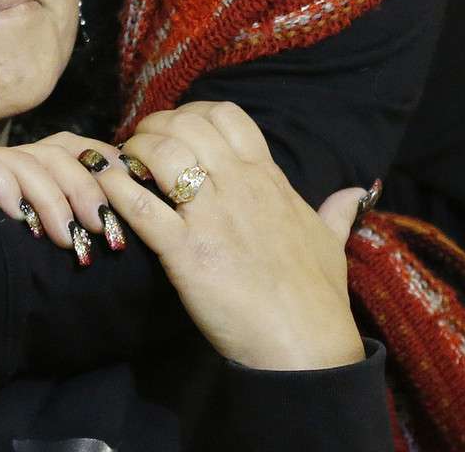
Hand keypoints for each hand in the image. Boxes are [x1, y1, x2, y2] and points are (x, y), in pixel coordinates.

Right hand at [0, 132, 122, 248]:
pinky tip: (18, 221)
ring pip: (24, 161)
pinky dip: (7, 190)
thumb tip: (103, 240)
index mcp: (7, 174)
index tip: (126, 208)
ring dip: (54, 200)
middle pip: (53, 151)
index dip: (100, 170)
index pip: (65, 151)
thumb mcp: (8, 256)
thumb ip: (42, 236)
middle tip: (103, 233)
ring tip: (67, 239)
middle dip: (88, 190)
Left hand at [102, 101, 365, 370]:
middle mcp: (238, 188)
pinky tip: (106, 186)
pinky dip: (117, 190)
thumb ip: (336, 211)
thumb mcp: (330, 244)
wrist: (307, 350)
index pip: (226, 116)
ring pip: (161, 154)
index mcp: (267, 180)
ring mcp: (210, 218)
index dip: (193, 113)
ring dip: (134, 152)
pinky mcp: (184, 252)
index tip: (177, 130)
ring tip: (124, 165)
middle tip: (141, 145)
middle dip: (154, 127)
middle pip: (185, 126)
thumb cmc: (317, 298)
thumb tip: (358, 190)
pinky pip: (141, 207)